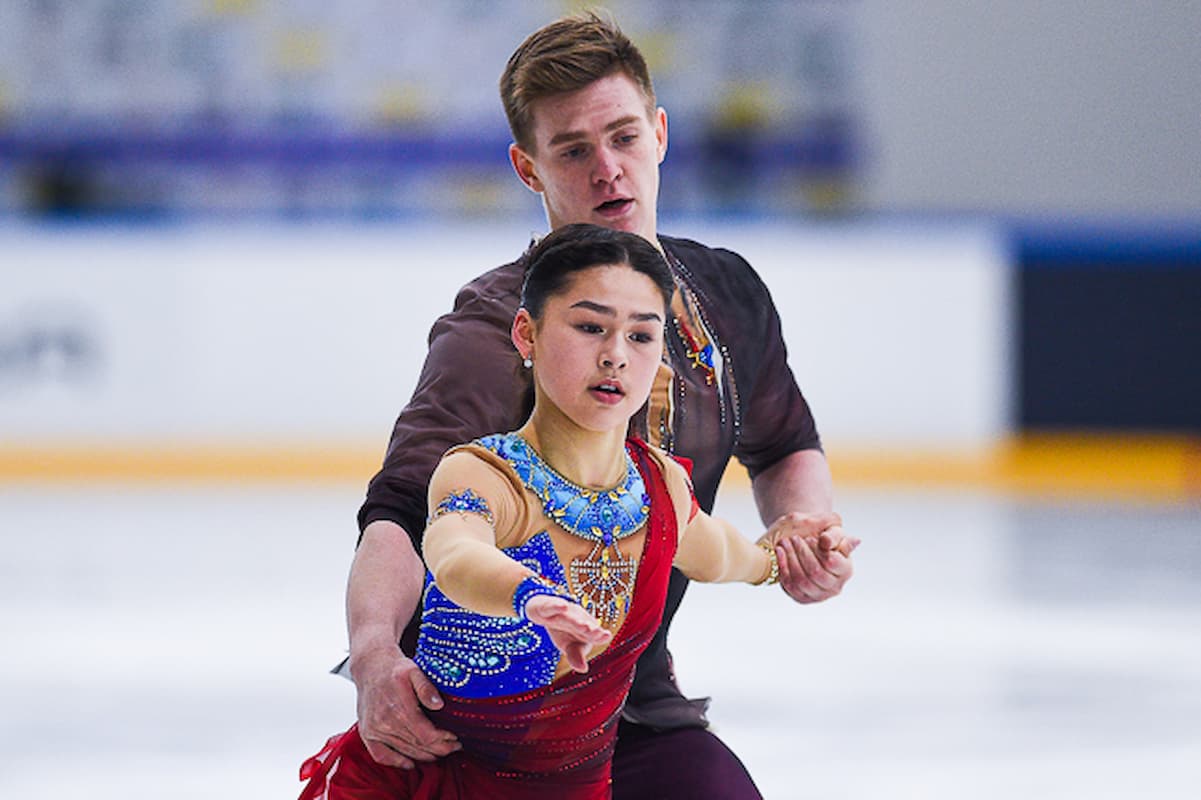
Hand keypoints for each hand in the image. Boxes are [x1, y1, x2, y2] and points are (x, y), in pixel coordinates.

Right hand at [350, 646, 460, 767]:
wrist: (371, 667)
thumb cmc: (394, 669)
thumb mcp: (415, 671)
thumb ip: (427, 688)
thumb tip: (439, 705)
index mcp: (399, 707)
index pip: (426, 735)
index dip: (443, 740)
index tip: (455, 738)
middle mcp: (385, 722)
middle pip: (417, 745)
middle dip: (439, 749)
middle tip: (453, 747)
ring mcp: (375, 729)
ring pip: (403, 751)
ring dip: (423, 756)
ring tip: (439, 753)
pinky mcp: (367, 733)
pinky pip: (381, 756)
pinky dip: (396, 762)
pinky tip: (410, 763)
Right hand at [525, 595, 612, 672]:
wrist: (546, 613)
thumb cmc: (565, 632)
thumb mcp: (570, 647)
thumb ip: (576, 657)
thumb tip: (584, 669)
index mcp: (585, 629)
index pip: (593, 634)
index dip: (599, 636)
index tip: (606, 636)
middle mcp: (575, 619)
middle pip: (583, 625)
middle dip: (591, 629)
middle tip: (597, 633)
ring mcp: (561, 613)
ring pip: (569, 617)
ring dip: (577, 621)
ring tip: (584, 626)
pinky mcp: (547, 608)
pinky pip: (551, 607)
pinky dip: (557, 606)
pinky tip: (563, 606)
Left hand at [761, 512, 859, 604]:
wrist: (810, 547)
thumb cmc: (825, 539)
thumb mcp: (833, 532)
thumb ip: (834, 536)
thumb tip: (828, 541)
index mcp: (846, 570)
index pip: (832, 563)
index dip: (819, 550)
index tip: (810, 537)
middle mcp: (835, 587)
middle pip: (816, 573)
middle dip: (802, 553)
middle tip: (794, 538)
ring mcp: (819, 595)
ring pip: (802, 581)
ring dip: (790, 560)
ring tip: (784, 543)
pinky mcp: (803, 598)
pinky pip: (791, 587)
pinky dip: (783, 569)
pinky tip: (779, 553)